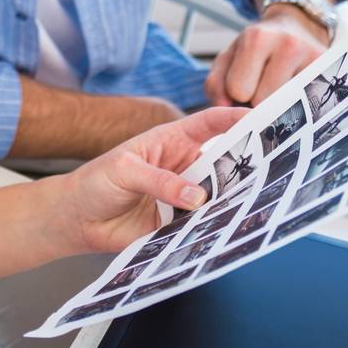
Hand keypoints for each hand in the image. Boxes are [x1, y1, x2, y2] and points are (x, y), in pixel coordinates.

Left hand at [49, 107, 248, 254]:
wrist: (77, 220)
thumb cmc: (96, 182)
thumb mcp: (125, 171)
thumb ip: (160, 181)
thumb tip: (198, 197)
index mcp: (172, 140)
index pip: (209, 124)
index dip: (234, 118)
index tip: (259, 117)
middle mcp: (184, 167)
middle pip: (223, 162)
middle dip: (245, 164)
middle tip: (270, 168)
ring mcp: (184, 197)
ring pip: (218, 197)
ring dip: (232, 200)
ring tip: (255, 202)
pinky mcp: (180, 225)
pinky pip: (203, 226)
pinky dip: (215, 228)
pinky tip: (228, 230)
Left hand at [204, 7, 327, 107]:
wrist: (296, 27)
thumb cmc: (256, 49)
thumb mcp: (228, 58)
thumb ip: (216, 85)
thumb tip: (227, 114)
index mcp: (257, 38)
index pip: (238, 90)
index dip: (237, 93)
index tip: (245, 84)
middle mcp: (288, 44)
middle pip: (264, 101)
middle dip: (258, 102)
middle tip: (263, 87)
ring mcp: (313, 58)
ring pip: (287, 107)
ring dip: (279, 106)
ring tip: (279, 88)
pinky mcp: (330, 72)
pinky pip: (309, 107)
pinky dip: (299, 107)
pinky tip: (296, 95)